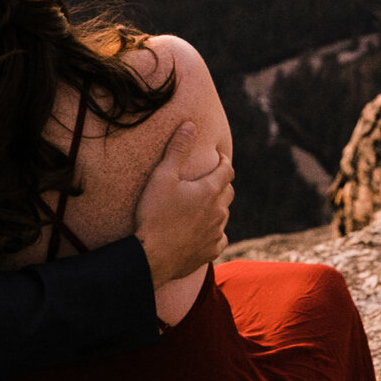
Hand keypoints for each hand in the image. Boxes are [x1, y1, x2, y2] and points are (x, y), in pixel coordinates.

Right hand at [132, 121, 233, 287]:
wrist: (152, 256)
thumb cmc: (155, 214)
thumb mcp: (162, 176)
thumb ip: (178, 149)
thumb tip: (190, 125)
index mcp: (210, 190)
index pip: (227, 170)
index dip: (224, 161)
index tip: (219, 157)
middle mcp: (219, 211)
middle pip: (228, 191)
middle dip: (222, 182)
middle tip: (210, 179)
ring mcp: (217, 232)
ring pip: (224, 214)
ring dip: (217, 207)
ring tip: (203, 205)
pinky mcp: (211, 251)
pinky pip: (220, 237)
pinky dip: (214, 232)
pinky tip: (204, 232)